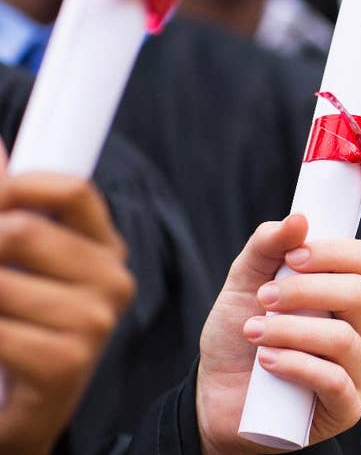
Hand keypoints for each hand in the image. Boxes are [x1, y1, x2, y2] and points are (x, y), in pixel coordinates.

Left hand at [0, 173, 134, 454]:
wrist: (15, 412)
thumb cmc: (16, 329)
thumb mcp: (15, 263)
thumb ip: (8, 206)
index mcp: (104, 248)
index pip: (73, 189)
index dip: (17, 185)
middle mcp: (112, 281)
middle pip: (24, 231)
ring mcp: (96, 323)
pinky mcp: (67, 362)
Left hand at [196, 215, 360, 452]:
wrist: (217, 398)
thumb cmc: (239, 337)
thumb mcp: (244, 284)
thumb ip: (267, 247)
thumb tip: (299, 219)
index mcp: (348, 295)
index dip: (334, 252)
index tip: (293, 256)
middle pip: (360, 294)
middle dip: (304, 290)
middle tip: (263, 298)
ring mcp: (359, 371)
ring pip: (343, 339)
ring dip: (291, 330)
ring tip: (253, 332)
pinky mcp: (346, 409)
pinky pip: (335, 382)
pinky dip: (296, 365)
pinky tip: (267, 362)